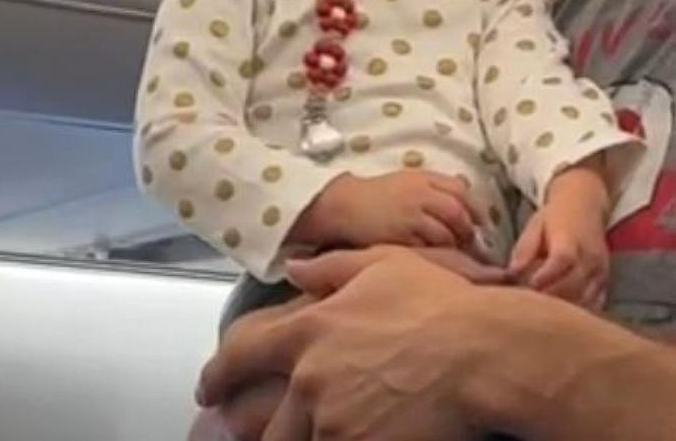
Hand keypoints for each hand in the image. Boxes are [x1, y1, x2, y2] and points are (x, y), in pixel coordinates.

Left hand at [199, 246, 494, 440]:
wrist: (479, 352)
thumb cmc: (436, 302)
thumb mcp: (380, 264)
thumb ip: (329, 268)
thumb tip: (294, 267)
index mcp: (310, 331)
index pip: (241, 356)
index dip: (217, 375)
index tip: (208, 389)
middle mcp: (313, 381)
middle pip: (270, 426)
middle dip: (270, 432)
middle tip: (277, 430)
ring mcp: (336, 423)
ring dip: (312, 439)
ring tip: (337, 426)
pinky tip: (366, 433)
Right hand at [322, 169, 483, 249]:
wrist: (344, 205)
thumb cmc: (377, 195)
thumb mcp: (407, 182)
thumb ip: (433, 190)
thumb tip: (464, 210)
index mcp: (423, 178)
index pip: (461, 190)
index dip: (475, 208)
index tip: (481, 223)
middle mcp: (420, 193)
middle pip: (457, 212)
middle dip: (467, 230)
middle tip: (469, 243)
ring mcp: (411, 215)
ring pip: (446, 233)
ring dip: (452, 245)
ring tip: (451, 254)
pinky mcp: (401, 235)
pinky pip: (428, 248)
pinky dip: (434, 254)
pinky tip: (431, 257)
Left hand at [509, 198, 608, 308]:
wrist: (585, 203)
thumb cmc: (555, 216)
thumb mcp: (535, 226)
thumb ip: (524, 250)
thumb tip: (511, 274)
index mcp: (570, 241)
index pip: (560, 263)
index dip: (544, 278)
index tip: (526, 290)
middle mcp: (589, 258)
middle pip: (573, 286)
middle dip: (550, 300)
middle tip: (529, 309)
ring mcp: (600, 271)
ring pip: (585, 300)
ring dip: (564, 311)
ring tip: (542, 316)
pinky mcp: (605, 281)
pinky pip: (596, 304)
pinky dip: (579, 312)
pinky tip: (562, 317)